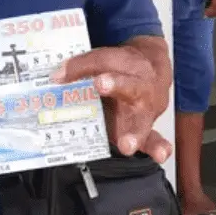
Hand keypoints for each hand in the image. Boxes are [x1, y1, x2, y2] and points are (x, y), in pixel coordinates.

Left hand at [51, 41, 171, 162]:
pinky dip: (158, 147)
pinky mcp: (146, 127)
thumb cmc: (123, 68)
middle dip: (115, 84)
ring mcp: (145, 109)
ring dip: (133, 132)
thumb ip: (81, 68)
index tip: (59, 73)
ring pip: (142, 118)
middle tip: (100, 83)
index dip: (81, 65)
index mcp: (126, 63)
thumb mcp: (104, 60)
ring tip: (126, 144)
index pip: (102, 61)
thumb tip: (55, 78)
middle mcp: (139, 85)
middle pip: (128, 84)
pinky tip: (159, 154)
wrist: (153, 69)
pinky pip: (155, 138)